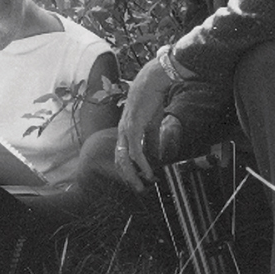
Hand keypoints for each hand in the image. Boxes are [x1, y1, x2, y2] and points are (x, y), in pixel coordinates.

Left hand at [114, 59, 173, 190]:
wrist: (151, 84)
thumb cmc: (150, 102)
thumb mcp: (151, 126)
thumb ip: (151, 142)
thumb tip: (154, 157)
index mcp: (125, 132)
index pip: (122, 156)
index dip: (128, 170)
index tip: (138, 181)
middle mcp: (122, 133)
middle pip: (120, 161)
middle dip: (129, 177)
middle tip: (139, 189)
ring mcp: (126, 130)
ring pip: (124, 158)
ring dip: (133, 174)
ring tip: (143, 184)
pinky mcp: (133, 127)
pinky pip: (135, 150)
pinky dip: (141, 163)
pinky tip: (148, 171)